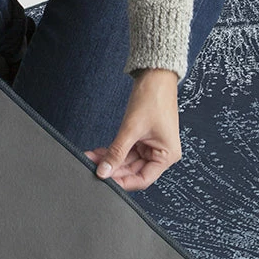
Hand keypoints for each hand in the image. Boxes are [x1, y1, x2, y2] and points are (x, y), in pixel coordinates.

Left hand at [84, 67, 181, 190]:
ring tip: (91, 158)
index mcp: (167, 156)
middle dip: (112, 169)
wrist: (155, 76)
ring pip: (127, 161)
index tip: (105, 181)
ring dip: (110, 160)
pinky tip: (98, 152)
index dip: (123, 182)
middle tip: (93, 168)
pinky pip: (126, 151)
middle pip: (133, 171)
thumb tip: (104, 171)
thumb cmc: (153, 98)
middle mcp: (161, 154)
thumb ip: (116, 152)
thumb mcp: (131, 129)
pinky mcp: (143, 139)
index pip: (142, 179)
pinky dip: (113, 151)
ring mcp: (151, 147)